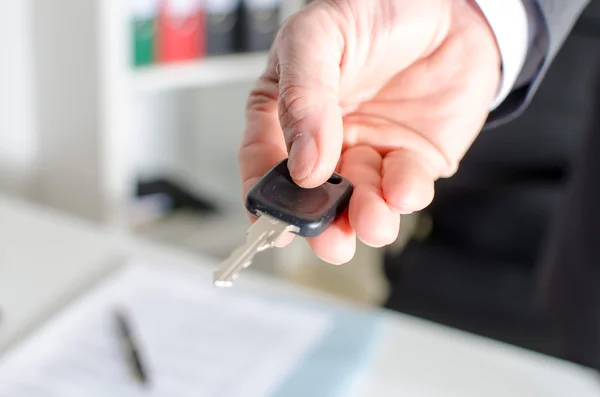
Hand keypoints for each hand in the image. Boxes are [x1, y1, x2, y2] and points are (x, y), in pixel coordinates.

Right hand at [239, 0, 500, 263]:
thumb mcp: (320, 37)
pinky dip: (403, 196)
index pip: (262, 160)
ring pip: (358, 203)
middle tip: (327, 237)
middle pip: (311, 196)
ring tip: (371, 220)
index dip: (263, 195)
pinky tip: (402, 189)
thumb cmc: (375, 11)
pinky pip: (404, 189)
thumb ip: (303, 95)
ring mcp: (367, 154)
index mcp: (287, 111)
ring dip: (364, 220)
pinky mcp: (410, 161)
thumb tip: (302, 163)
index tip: (271, 220)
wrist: (451, 10)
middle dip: (318, 224)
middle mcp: (325, 141)